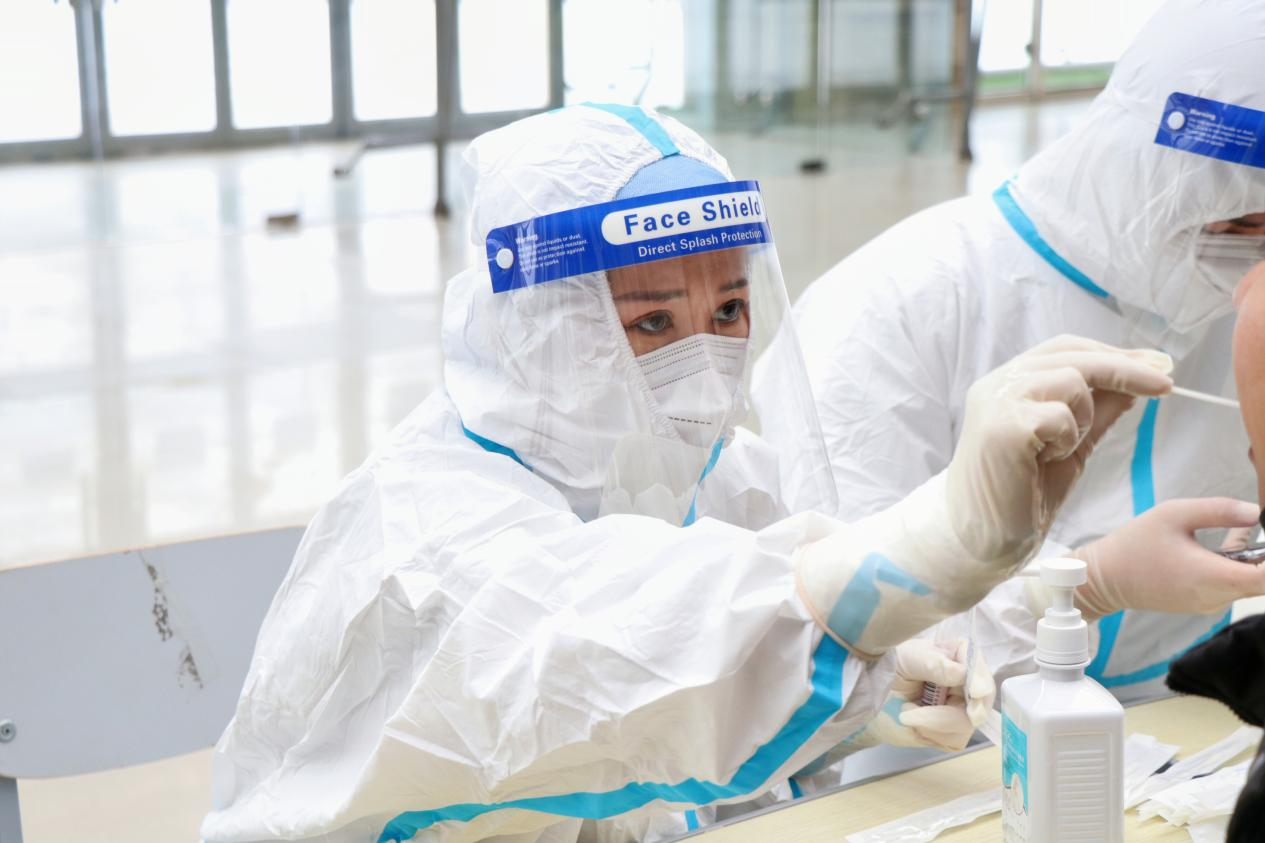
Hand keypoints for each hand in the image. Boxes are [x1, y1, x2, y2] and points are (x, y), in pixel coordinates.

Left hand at [855, 639, 995, 751]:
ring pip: (966, 726)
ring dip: (932, 724)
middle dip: (950, 714)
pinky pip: (954, 740)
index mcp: (958, 657)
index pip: (979, 669)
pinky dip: (930, 734)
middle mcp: (965, 683)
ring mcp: (961, 708)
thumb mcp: (908, 659)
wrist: (869, 697)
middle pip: (980, 703)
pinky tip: (913, 724)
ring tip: (906, 713)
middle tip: (918, 717)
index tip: (974, 693)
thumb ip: (935, 664)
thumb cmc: (888, 667)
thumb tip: (962, 674)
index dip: (981, 682)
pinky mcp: (951, 731)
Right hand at [947, 335, 1172, 582]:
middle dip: (1126, 369)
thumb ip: (1098, 411)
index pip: (1066, 348)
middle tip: (1166, 384)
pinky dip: (1068, 439)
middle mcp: (998, 384)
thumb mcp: (1071, 444)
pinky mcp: (1003, 427)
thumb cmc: (1020, 493)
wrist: (981, 536)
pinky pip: (1060, 416)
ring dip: (1085, 417)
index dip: (1112, 353)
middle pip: (1074, 355)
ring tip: (1063, 449)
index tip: (1155, 365)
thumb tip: (1136, 384)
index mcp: (1008, 383)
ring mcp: (997, 403)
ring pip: (1071, 381)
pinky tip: (1047, 460)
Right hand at [1073, 498, 1264, 618]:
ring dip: (1253, 560)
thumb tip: (1257, 511)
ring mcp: (1209, 603)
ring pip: (1248, 585)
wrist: (1105, 578)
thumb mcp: (1173, 514)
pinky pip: (1232, 586)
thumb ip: (1218, 510)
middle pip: (1261, 583)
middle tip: (1256, 531)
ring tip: (1242, 529)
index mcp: (1210, 575)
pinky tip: (1232, 541)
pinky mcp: (1202, 603)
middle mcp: (1215, 597)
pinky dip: (1238, 566)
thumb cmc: (1135, 544)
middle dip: (1264, 559)